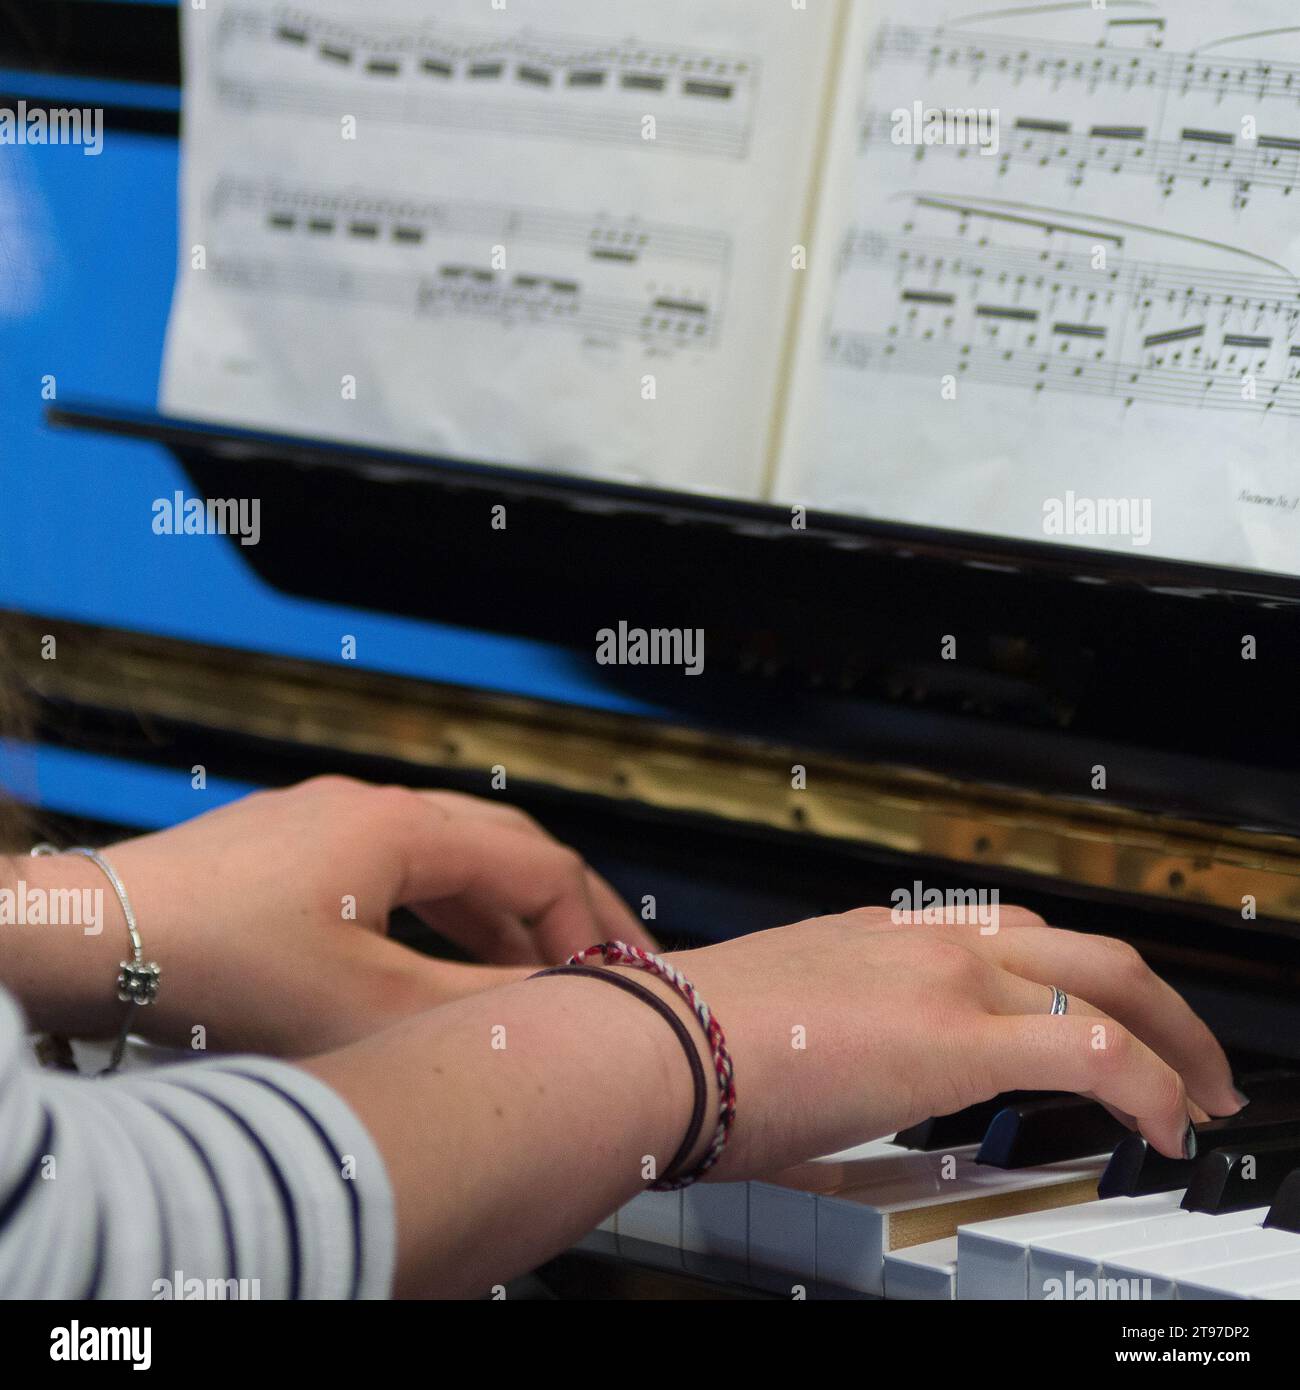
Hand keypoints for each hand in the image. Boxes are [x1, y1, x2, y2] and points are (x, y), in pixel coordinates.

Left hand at [90, 777, 652, 1053]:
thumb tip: (562, 1005)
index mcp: (404, 827)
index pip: (537, 865)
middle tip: (604, 957)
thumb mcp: (370, 1006)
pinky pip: (396, 865)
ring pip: (447, 854)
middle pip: (500, 844)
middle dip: (558, 904)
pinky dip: (440, 909)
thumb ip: (479, 1006)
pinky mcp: (289, 845)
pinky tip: (439, 955)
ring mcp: (326, 818)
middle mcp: (372, 804)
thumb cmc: (222, 969)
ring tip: (530, 971)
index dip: (589, 923)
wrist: (88, 941)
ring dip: (497, 910)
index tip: (620, 978)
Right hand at [666, 906, 1243, 1175]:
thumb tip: (814, 1106)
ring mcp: (941, 976)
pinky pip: (1093, 1050)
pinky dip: (1148, 1085)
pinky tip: (1162, 1125)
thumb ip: (808, 1051)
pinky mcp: (954, 1035)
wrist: (648, 1044)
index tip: (1091, 1031)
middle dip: (1155, 1002)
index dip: (1067, 985)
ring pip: (1104, 980)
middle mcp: (919, 941)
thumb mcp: (766, 1029)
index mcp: (875, 938)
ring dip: (1170, 1038)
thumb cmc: (682, 1046)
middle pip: (1078, 946)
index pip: (1005, 939)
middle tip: (1190, 1059)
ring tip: (1196, 1094)